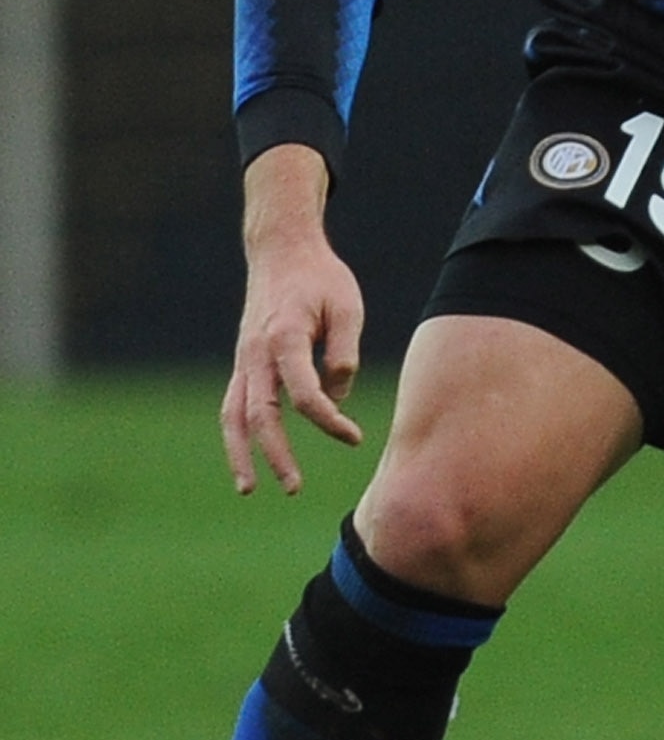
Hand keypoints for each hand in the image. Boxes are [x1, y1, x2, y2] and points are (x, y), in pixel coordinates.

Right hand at [220, 146, 365, 494]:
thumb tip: (336, 400)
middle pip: (260, 415)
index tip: (354, 438)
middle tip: (293, 488)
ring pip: (233, 415)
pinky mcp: (242, 362)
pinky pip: (233, 404)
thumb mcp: (347, 308)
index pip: (305, 395)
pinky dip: (236, 433)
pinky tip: (246, 459)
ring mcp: (243, 358)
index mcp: (285, 338)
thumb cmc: (320, 278)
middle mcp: (256, 353)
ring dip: (239, 454)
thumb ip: (343, 354)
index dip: (329, 422)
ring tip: (248, 490)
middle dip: (275, 455)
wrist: (281, 250)